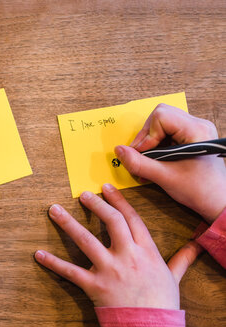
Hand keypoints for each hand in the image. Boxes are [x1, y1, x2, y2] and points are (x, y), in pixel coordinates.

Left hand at [35, 184, 202, 308]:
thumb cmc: (161, 303)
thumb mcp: (174, 277)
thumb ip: (181, 259)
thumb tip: (195, 245)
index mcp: (146, 251)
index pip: (132, 218)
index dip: (119, 201)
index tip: (107, 187)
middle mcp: (127, 256)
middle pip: (111, 222)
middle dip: (96, 205)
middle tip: (82, 194)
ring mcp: (110, 270)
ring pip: (86, 240)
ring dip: (68, 224)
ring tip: (54, 210)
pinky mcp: (95, 285)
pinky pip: (70, 271)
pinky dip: (53, 263)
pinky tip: (38, 254)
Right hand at [114, 104, 225, 223]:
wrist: (217, 201)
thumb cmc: (200, 190)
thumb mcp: (164, 177)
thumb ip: (139, 164)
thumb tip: (119, 151)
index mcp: (196, 130)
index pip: (161, 117)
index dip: (147, 135)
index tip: (143, 154)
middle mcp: (197, 125)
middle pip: (160, 116)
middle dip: (146, 136)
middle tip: (142, 156)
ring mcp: (195, 130)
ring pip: (161, 123)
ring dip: (150, 141)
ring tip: (148, 161)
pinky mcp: (191, 137)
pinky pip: (167, 132)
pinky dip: (156, 145)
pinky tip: (156, 161)